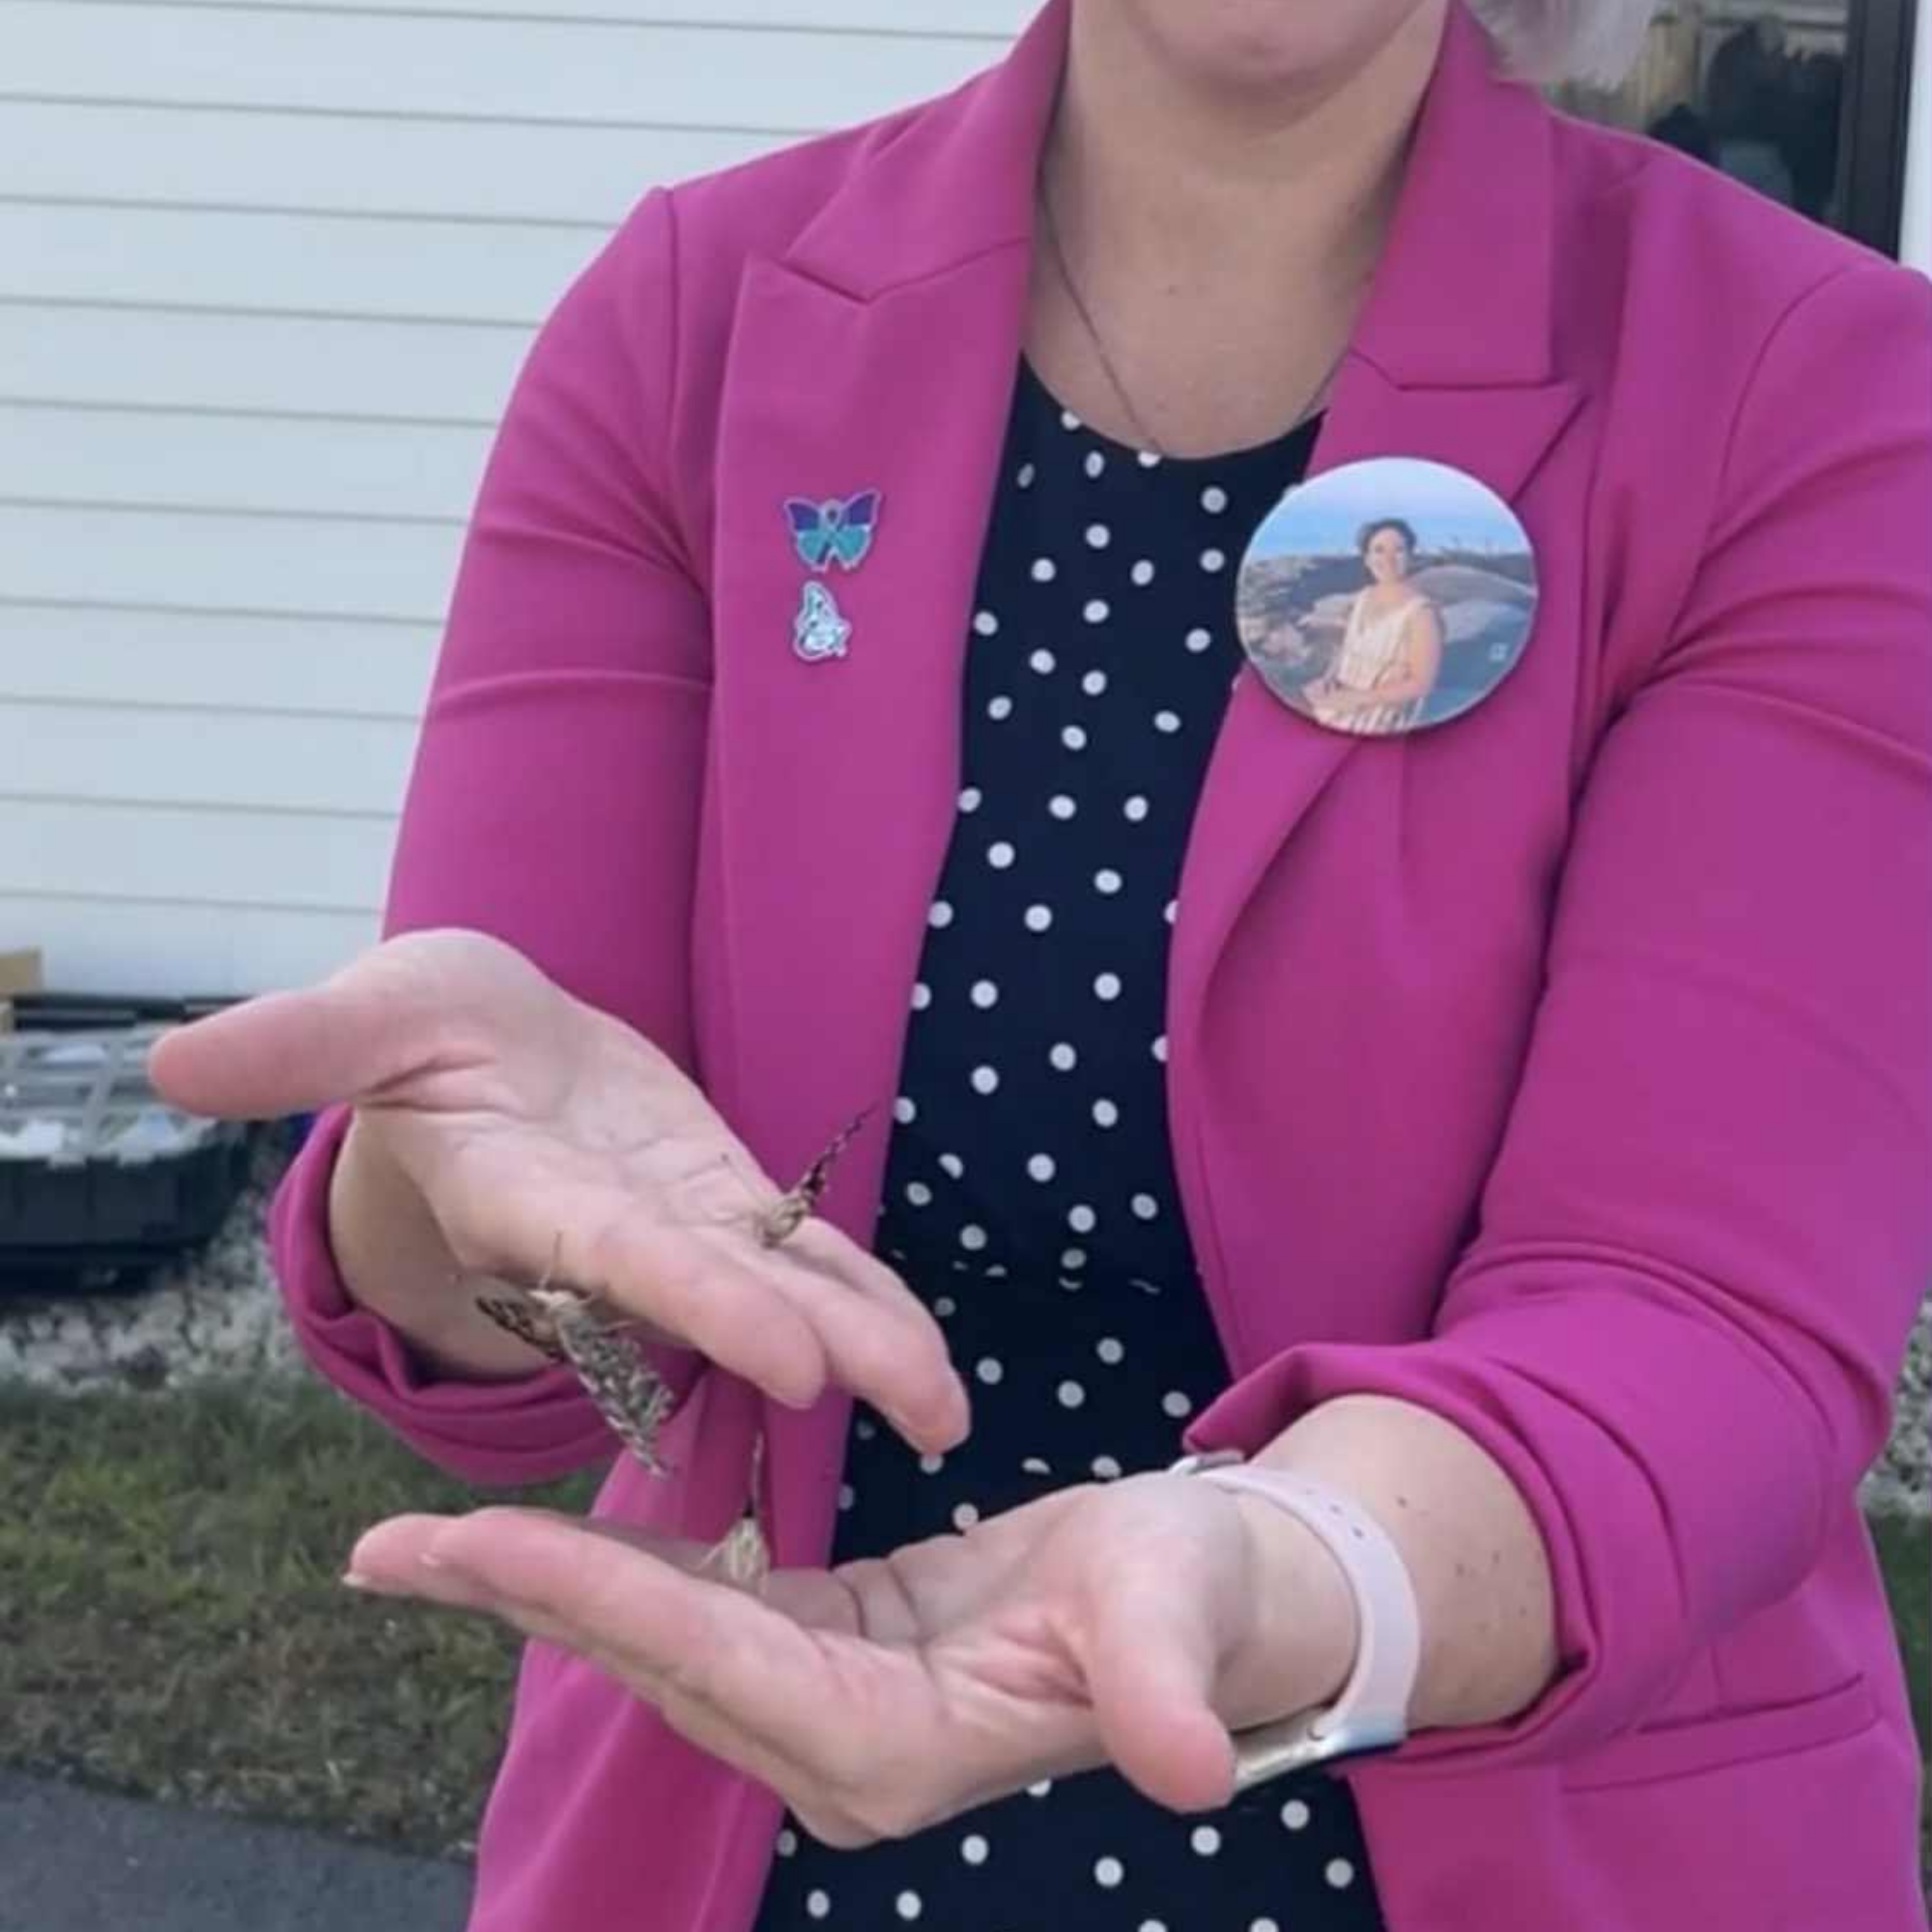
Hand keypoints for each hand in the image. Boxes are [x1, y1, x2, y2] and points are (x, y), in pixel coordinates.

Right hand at [147, 929, 967, 1450]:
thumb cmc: (419, 1028)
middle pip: (715, 1298)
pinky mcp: (720, 1206)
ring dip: (865, 1344)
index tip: (792, 1351)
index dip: (698, 1300)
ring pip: (774, 1292)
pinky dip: (861, 1297)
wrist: (485, 1048)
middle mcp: (606, 1239)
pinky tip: (929, 1351)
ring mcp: (673, 1229)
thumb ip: (302, 1040)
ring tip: (948, 1410)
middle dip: (809, 1346)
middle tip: (915, 1401)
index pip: (616, 1256)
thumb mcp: (370, 1008)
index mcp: (525, 1199)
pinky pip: (798, 1256)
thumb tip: (172, 1059)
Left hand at [342, 1470, 1355, 1844]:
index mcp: (904, 1748)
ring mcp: (833, 1708)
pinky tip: (555, 1538)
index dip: (606, 1600)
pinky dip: (627, 1573)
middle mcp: (845, 1748)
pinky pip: (710, 1609)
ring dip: (550, 1591)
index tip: (480, 1544)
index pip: (726, 1663)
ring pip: (665, 1642)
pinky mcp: (839, 1653)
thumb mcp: (1186, 1616)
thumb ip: (1164, 1693)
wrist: (1220, 1601)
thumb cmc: (1206, 1595)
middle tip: (388, 1551)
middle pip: (660, 1664)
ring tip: (427, 1546)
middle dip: (527, 1603)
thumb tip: (1181, 1774)